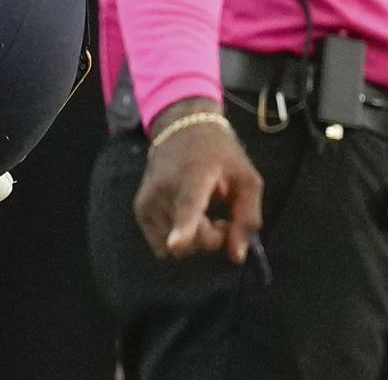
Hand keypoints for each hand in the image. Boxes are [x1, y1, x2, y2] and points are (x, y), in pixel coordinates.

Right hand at [132, 97, 262, 261]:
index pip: (188, 205)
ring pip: (176, 248)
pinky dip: (177, 241)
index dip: (183, 227)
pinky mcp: (140, 209)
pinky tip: (185, 221)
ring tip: (203, 216)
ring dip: (195, 241)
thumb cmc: (220, 155)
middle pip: (191, 239)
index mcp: (195, 175)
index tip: (175, 244)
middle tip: (224, 221)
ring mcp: (148, 198)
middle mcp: (164, 186)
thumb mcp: (247, 179)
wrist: (182, 129)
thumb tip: (236, 257)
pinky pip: (162, 247)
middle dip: (213, 239)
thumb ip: (247, 218)